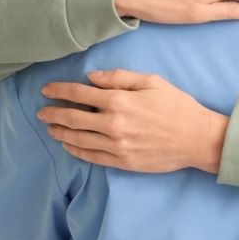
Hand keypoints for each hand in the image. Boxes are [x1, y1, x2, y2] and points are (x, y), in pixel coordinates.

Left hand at [35, 69, 227, 174]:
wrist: (197, 138)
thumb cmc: (177, 106)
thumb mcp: (151, 82)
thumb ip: (119, 77)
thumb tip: (91, 78)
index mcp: (119, 101)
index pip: (79, 94)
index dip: (59, 91)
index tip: (47, 90)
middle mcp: (113, 124)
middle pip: (72, 118)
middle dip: (53, 113)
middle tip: (41, 111)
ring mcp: (116, 145)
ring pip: (78, 139)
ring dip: (60, 132)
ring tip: (50, 128)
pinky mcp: (122, 161)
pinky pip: (91, 156)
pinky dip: (75, 150)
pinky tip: (68, 145)